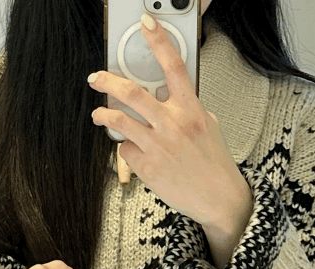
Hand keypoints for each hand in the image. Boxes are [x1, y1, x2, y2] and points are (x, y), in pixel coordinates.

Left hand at [87, 12, 252, 239]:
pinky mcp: (146, 167)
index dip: (158, 41)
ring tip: (98, 115)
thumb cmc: (214, 164)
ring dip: (103, 115)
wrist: (218, 198)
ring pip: (119, 121)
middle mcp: (173, 124)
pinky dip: (127, 150)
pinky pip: (126, 151)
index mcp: (191, 109)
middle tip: (96, 78)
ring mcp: (157, 146)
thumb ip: (187, 109)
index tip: (145, 24)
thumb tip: (168, 97)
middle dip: (108, 82)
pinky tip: (135, 154)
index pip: (174, 66)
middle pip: (132, 93)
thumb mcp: (207, 126)